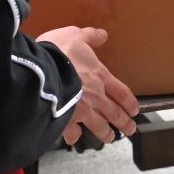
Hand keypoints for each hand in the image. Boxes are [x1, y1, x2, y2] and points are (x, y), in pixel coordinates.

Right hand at [37, 26, 138, 144]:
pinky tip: (74, 138)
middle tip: (130, 129)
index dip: (130, 103)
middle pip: (114, 113)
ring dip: (105, 133)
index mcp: (99, 76)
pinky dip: (74, 136)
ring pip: (99, 125)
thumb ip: (90, 36)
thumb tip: (102, 35)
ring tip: (110, 137)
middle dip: (124, 122)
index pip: (122, 92)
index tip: (134, 111)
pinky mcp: (65, 119)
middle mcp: (95, 96)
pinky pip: (72, 131)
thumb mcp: (75, 35)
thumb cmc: (57, 52)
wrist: (39, 70)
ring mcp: (81, 110)